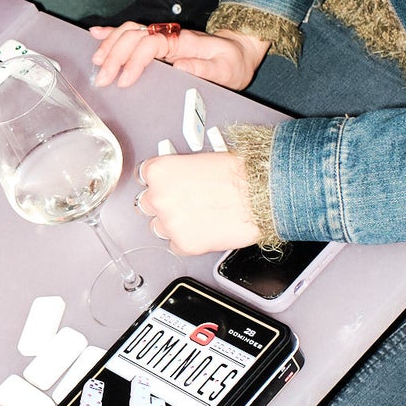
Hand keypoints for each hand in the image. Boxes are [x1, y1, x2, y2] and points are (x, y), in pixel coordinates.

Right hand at [91, 22, 268, 89]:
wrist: (238, 51)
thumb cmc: (232, 62)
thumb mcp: (226, 69)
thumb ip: (205, 68)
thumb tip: (179, 65)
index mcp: (183, 42)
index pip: (151, 44)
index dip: (135, 60)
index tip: (125, 80)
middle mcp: (168, 36)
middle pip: (134, 36)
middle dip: (114, 55)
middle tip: (103, 79)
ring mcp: (161, 37)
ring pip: (129, 32)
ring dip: (110, 45)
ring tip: (96, 63)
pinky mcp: (157, 41)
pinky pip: (132, 32)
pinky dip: (112, 33)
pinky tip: (95, 35)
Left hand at [135, 151, 260, 255]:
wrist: (262, 197)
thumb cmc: (240, 175)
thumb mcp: (202, 159)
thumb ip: (181, 171)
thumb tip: (178, 179)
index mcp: (161, 171)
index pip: (144, 176)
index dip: (158, 181)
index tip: (164, 185)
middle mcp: (160, 197)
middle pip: (147, 203)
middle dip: (164, 203)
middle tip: (182, 202)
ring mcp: (170, 222)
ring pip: (158, 226)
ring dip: (173, 223)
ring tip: (196, 217)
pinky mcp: (184, 244)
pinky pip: (175, 245)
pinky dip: (187, 240)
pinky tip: (203, 230)